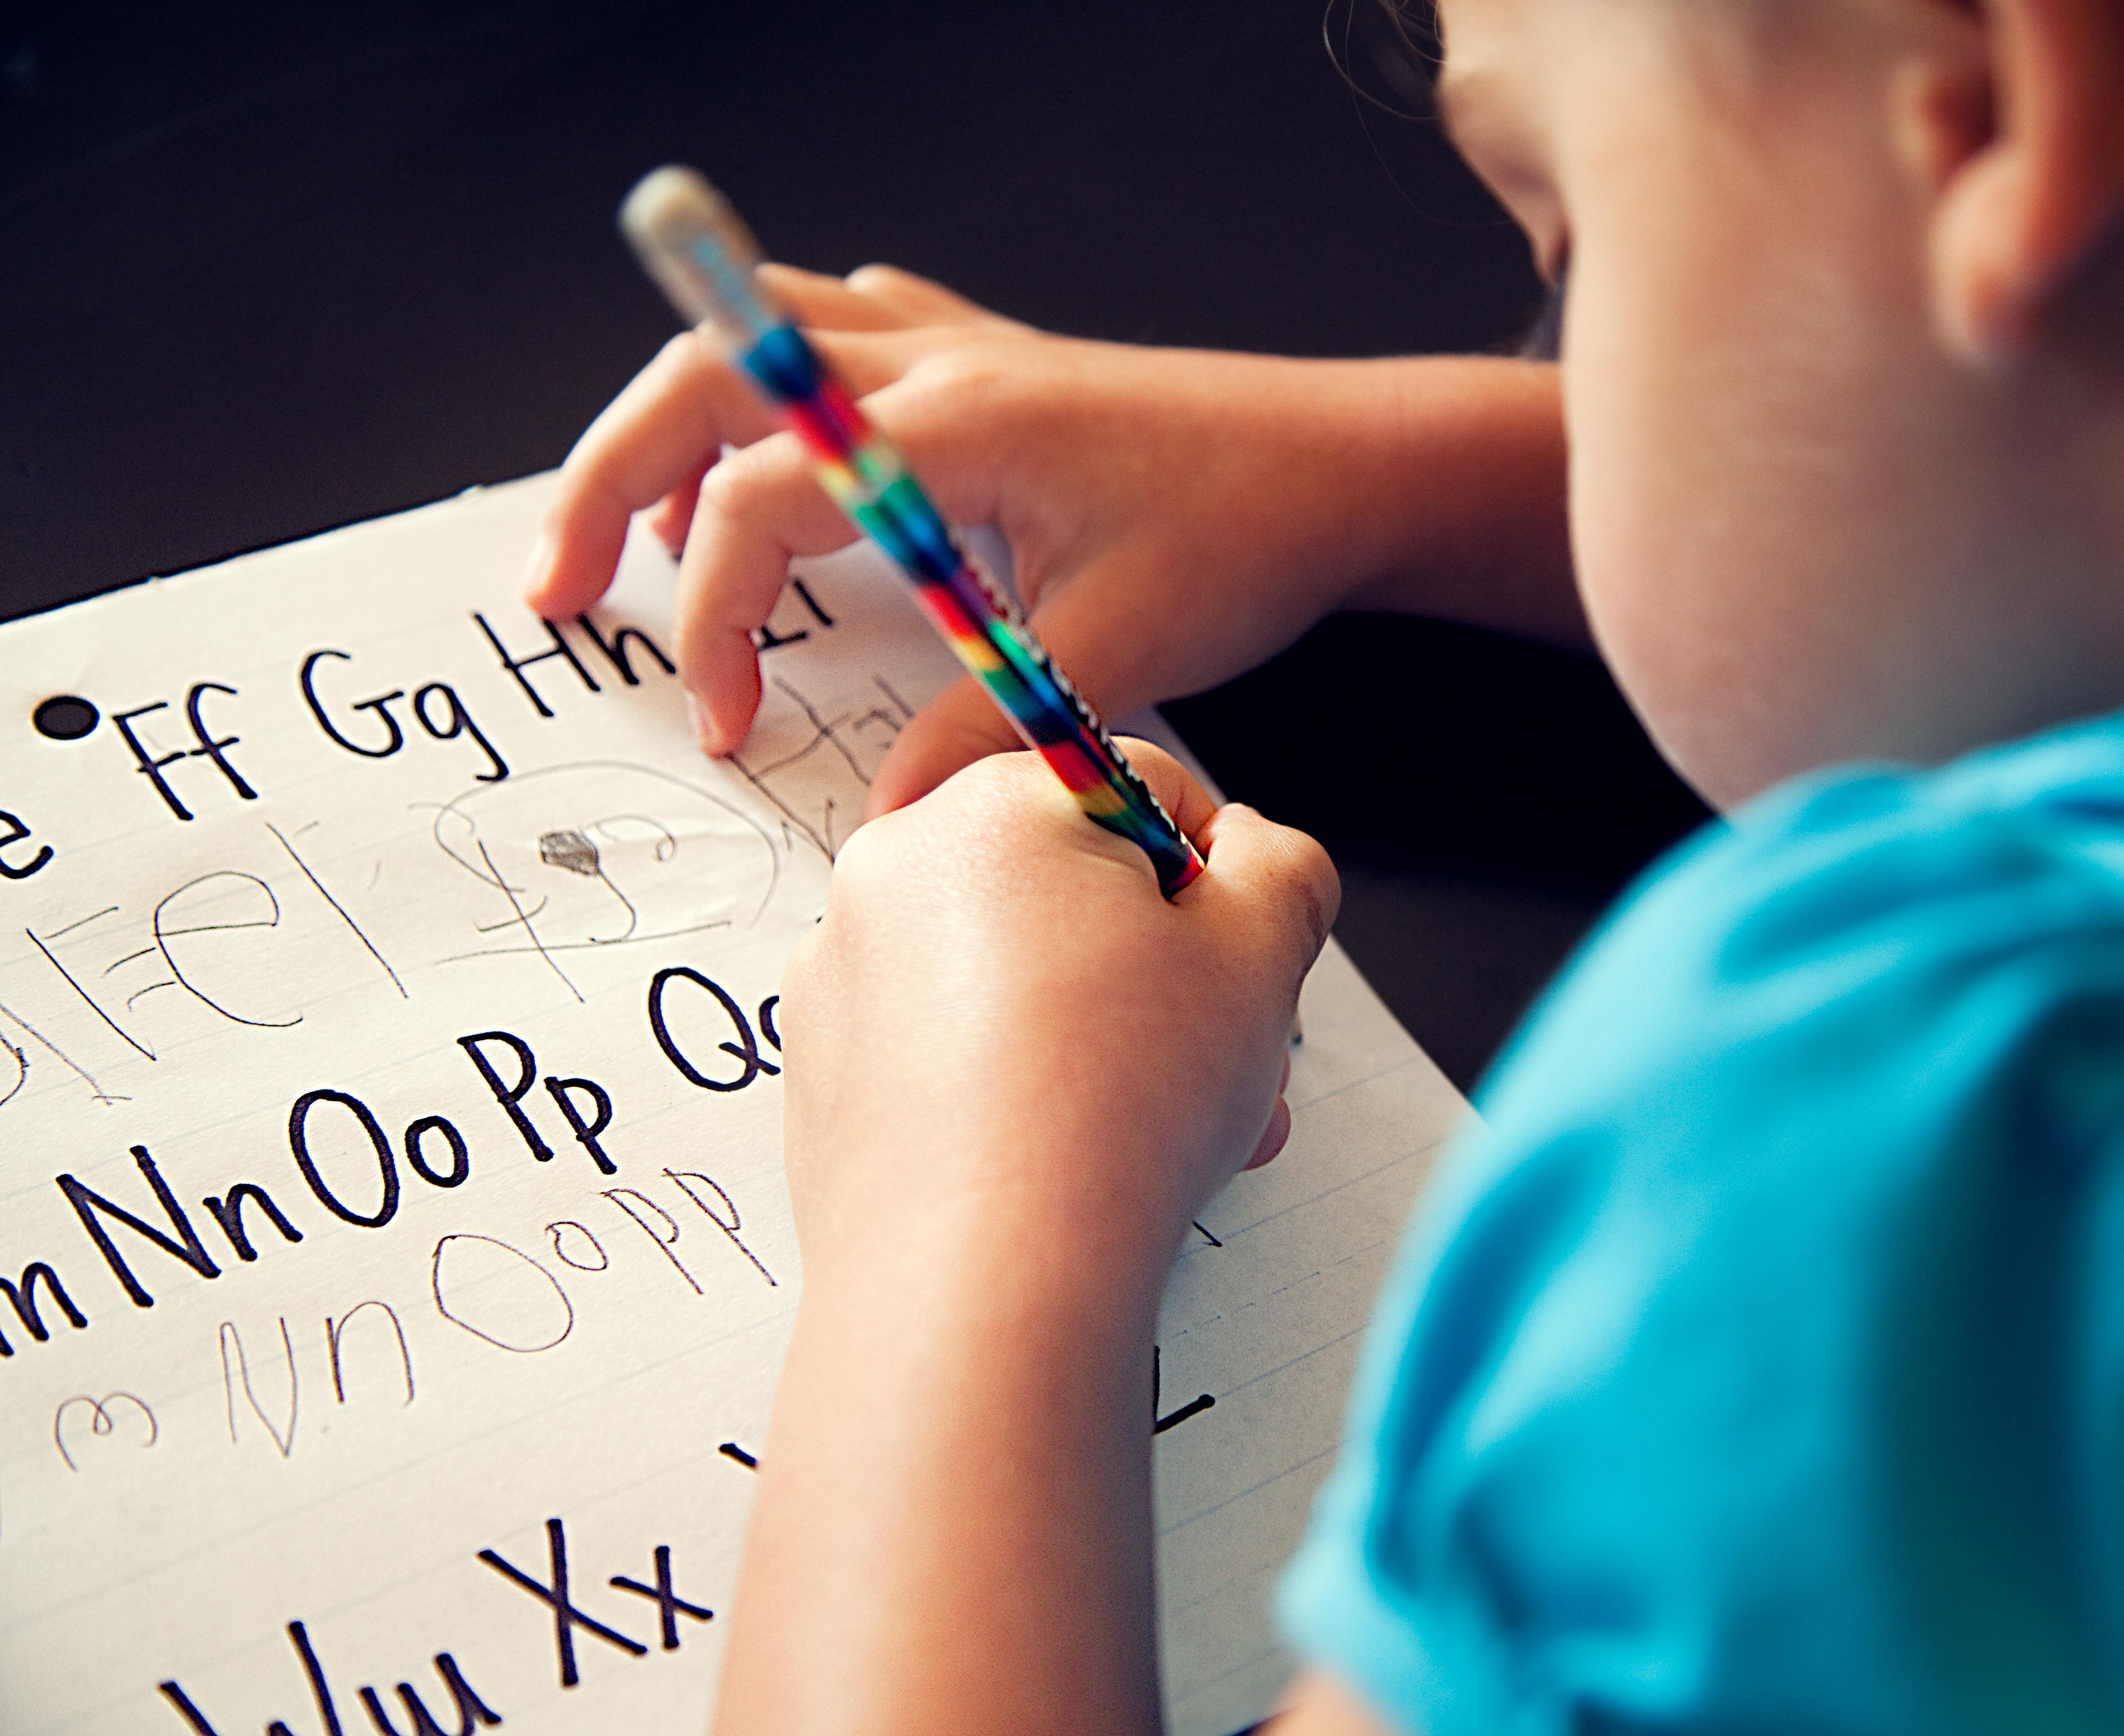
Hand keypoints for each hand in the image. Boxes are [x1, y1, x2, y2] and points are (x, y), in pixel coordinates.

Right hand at [524, 263, 1575, 807]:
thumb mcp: (1108, 654)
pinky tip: (781, 458)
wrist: (1344, 466)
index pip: (759, 503)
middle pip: (705, 377)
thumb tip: (886, 823)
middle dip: (605, 478)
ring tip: (644, 534)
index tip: (727, 724)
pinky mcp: (988, 361)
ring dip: (678, 424)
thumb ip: (981, 734)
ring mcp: (958, 347)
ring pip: (758, 337)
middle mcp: (936, 362)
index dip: (711, 622)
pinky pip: (845, 330)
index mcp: (954, 427)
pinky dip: (780, 388)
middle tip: (552, 586)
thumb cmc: (1247, 538)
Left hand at [775, 739, 1337, 1275]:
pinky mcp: (821, 1069)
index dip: (1215, 884)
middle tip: (1221, 1065)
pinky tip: (1064, 1159)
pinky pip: (943, 1044)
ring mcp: (841, 971)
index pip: (1143, 793)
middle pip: (1072, 890)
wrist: (982, 1289)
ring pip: (1011, 973)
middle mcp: (895, 869)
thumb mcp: (1261, 953)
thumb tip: (1251, 852)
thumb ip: (1282, 867)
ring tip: (1161, 1131)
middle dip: (1163, 972)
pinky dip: (1008, 1081)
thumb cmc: (1120, 1108)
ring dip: (1101, 1033)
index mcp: (994, 808)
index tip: (1234, 971)